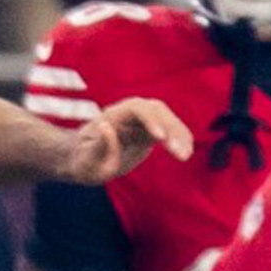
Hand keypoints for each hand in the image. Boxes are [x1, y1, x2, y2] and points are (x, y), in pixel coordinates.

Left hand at [56, 97, 195, 183]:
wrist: (85, 161)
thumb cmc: (83, 162)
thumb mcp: (86, 160)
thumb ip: (98, 146)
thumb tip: (107, 126)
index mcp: (112, 115)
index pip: (136, 109)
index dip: (150, 120)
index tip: (160, 138)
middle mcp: (129, 113)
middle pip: (156, 111)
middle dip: (171, 129)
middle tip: (179, 154)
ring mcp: (141, 120)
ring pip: (167, 119)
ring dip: (179, 135)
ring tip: (185, 156)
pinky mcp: (150, 130)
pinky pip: (169, 130)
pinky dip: (179, 139)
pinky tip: (186, 151)